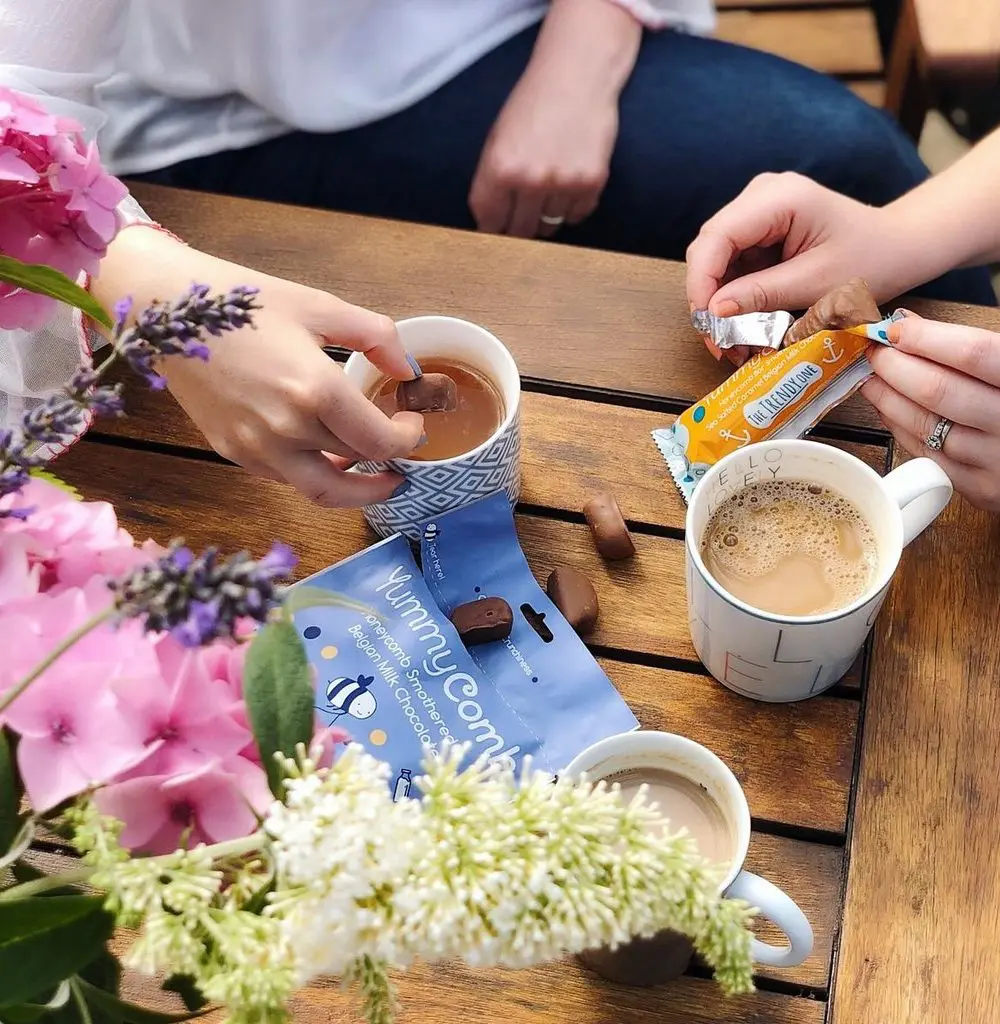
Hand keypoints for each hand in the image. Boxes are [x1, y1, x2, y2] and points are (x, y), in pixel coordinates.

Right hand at [95, 230, 423, 507]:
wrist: (166, 310)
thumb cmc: (244, 301)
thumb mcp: (320, 306)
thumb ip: (376, 337)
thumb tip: (408, 371)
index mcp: (314, 391)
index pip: (380, 442)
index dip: (407, 440)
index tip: (413, 424)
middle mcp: (286, 430)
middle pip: (356, 467)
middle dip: (388, 463)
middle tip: (402, 454)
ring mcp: (256, 448)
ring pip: (321, 490)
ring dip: (354, 487)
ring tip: (373, 473)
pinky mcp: (233, 453)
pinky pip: (286, 479)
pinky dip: (314, 475)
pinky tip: (326, 455)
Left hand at [468, 63, 617, 238]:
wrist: (578, 73)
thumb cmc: (534, 103)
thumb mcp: (498, 138)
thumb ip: (491, 181)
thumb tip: (490, 224)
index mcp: (500, 167)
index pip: (489, 221)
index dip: (492, 227)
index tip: (498, 228)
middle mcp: (530, 179)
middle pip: (520, 231)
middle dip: (519, 225)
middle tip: (524, 211)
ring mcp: (562, 183)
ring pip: (549, 226)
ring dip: (547, 214)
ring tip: (550, 186)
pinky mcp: (591, 183)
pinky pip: (576, 216)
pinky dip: (572, 207)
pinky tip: (569, 181)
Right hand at [685, 173, 908, 362]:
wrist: (899, 246)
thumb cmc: (872, 259)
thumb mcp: (818, 284)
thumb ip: (763, 294)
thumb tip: (715, 310)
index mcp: (778, 198)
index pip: (716, 238)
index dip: (702, 283)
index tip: (707, 323)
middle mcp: (760, 196)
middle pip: (708, 249)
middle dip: (708, 299)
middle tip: (721, 343)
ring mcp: (757, 211)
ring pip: (715, 261)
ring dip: (719, 304)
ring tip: (735, 342)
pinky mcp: (758, 231)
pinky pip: (731, 266)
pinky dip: (733, 299)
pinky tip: (745, 325)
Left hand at [862, 313, 999, 511]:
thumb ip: (982, 346)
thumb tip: (912, 325)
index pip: (975, 355)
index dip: (928, 339)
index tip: (897, 327)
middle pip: (941, 392)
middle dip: (897, 367)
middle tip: (875, 351)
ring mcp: (998, 463)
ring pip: (928, 427)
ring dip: (890, 399)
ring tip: (872, 378)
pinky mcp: (982, 490)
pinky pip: (929, 456)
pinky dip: (903, 429)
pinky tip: (890, 409)